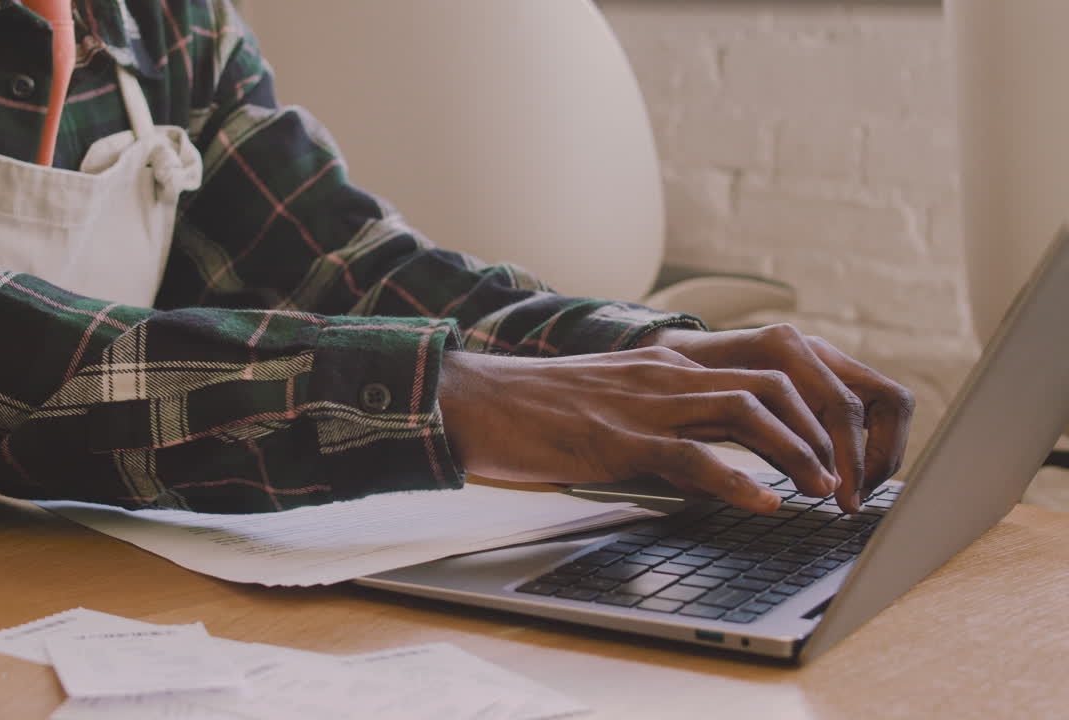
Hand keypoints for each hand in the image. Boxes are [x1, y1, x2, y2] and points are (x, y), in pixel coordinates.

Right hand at [437, 324, 912, 513]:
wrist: (474, 401)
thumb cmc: (542, 411)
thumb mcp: (621, 404)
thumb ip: (674, 421)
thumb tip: (721, 467)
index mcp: (676, 358)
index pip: (777, 357)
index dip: (826, 399)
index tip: (845, 448)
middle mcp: (671, 369)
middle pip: (783, 374)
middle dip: (830, 426)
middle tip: (848, 479)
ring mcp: (646, 400)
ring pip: (750, 405)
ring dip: (799, 451)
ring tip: (823, 492)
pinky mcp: (618, 439)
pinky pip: (692, 454)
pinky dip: (737, 480)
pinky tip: (763, 505)